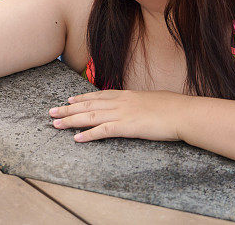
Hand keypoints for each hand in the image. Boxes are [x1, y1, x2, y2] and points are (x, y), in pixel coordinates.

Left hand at [48, 89, 185, 142]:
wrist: (183, 113)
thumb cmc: (173, 107)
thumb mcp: (152, 100)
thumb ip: (139, 103)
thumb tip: (138, 105)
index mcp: (126, 94)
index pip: (98, 95)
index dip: (81, 97)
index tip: (68, 99)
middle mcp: (120, 102)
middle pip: (88, 105)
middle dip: (68, 108)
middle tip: (51, 111)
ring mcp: (122, 114)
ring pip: (90, 116)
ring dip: (71, 120)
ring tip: (55, 123)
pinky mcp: (127, 127)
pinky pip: (102, 131)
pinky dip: (88, 134)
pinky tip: (76, 138)